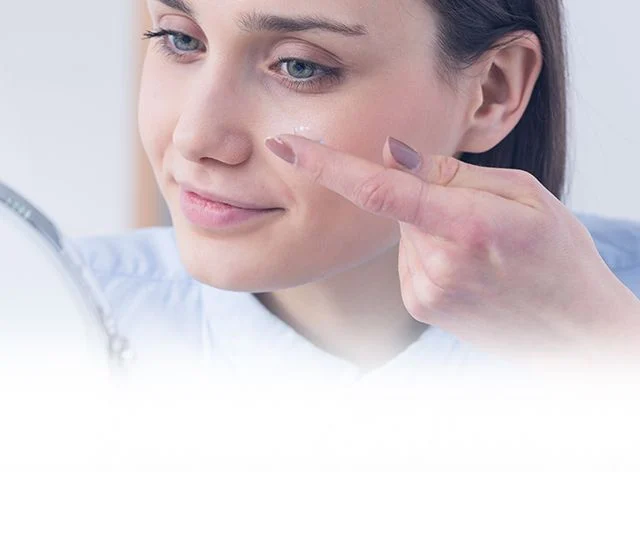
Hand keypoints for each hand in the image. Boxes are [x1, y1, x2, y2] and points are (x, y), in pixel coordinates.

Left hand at [265, 134, 639, 364]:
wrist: (572, 331)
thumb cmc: (556, 255)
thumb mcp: (522, 193)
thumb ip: (449, 173)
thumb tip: (390, 152)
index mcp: (465, 226)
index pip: (380, 190)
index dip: (328, 165)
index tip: (287, 146)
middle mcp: (435, 265)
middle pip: (398, 204)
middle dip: (424, 195)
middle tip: (478, 214)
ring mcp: (423, 292)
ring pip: (403, 232)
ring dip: (428, 225)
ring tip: (480, 248)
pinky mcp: (419, 306)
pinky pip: (408, 257)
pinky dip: (429, 250)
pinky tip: (467, 267)